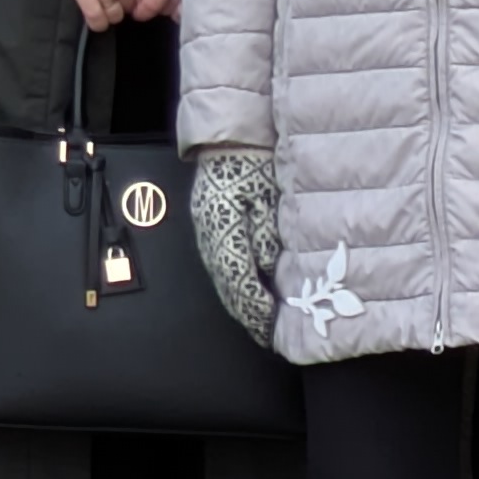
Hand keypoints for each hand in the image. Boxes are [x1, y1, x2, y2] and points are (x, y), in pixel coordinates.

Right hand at [190, 145, 282, 336]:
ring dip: (239, 305)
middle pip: (227, 287)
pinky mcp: (208, 235)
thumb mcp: (267, 197)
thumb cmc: (253, 166)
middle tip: (267, 335)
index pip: (239, 279)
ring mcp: (206, 238)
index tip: (272, 324)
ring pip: (222, 282)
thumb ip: (265, 234)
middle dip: (247, 313)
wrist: (228, 143)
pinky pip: (220, 271)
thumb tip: (265, 268)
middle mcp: (209, 239)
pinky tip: (245, 298)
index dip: (256, 305)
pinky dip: (234, 289)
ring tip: (258, 323)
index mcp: (223, 229)